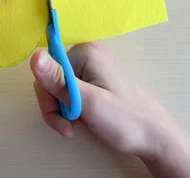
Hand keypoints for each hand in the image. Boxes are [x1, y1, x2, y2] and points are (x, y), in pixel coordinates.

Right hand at [31, 43, 189, 176]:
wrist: (155, 138)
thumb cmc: (127, 121)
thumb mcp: (88, 102)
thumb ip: (59, 80)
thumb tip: (34, 56)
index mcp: (85, 52)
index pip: (46, 69)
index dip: (49, 97)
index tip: (62, 118)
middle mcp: (88, 54)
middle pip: (51, 79)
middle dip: (55, 107)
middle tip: (68, 127)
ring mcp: (92, 67)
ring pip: (59, 88)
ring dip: (62, 111)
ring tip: (76, 126)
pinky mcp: (95, 80)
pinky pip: (71, 92)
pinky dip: (72, 109)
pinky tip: (82, 120)